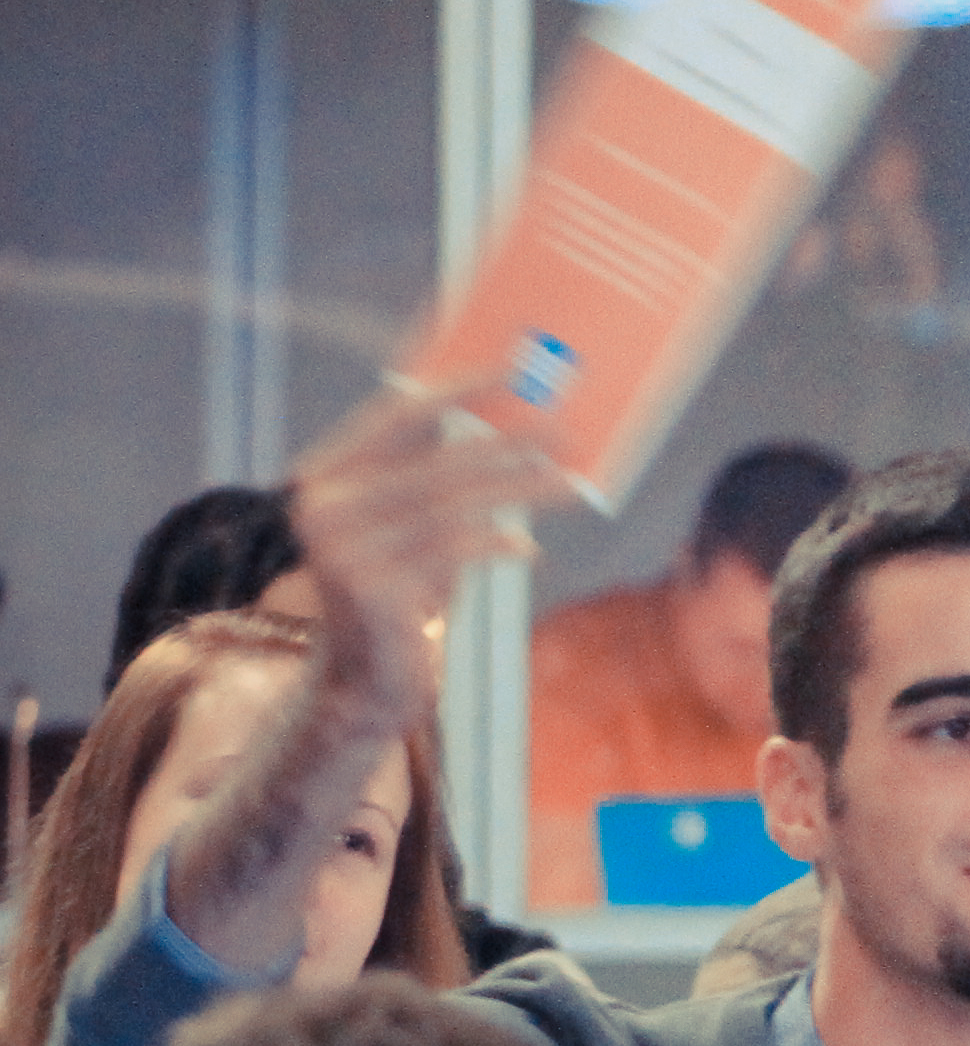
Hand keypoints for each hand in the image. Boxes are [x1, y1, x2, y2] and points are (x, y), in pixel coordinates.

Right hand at [286, 383, 563, 734]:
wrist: (361, 678)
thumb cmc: (401, 591)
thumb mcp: (412, 527)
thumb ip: (437, 474)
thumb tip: (513, 421)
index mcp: (326, 478)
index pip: (396, 415)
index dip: (456, 386)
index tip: (513, 366)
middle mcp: (324, 508)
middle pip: (435, 459)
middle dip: (506, 441)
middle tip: (565, 428)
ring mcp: (343, 550)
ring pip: (452, 505)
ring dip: (519, 490)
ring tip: (570, 483)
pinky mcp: (373, 590)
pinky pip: (453, 552)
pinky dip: (498, 544)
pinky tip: (530, 547)